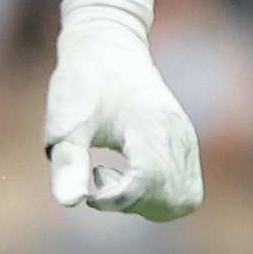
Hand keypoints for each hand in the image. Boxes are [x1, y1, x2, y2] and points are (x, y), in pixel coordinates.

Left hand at [43, 19, 202, 221]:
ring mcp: (188, 143)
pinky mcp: (188, 148)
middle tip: (101, 175)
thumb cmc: (83, 83)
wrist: (108, 49)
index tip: (89, 189)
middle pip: (170, 200)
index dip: (116, 199)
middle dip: (130, 203)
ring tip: (116, 175)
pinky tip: (129, 174)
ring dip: (146, 204)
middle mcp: (178, 136)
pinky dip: (157, 198)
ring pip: (182, 202)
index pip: (148, 183)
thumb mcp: (64, 123)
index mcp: (149, 126)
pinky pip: (184, 193)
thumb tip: (72, 202)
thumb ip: (68, 163)